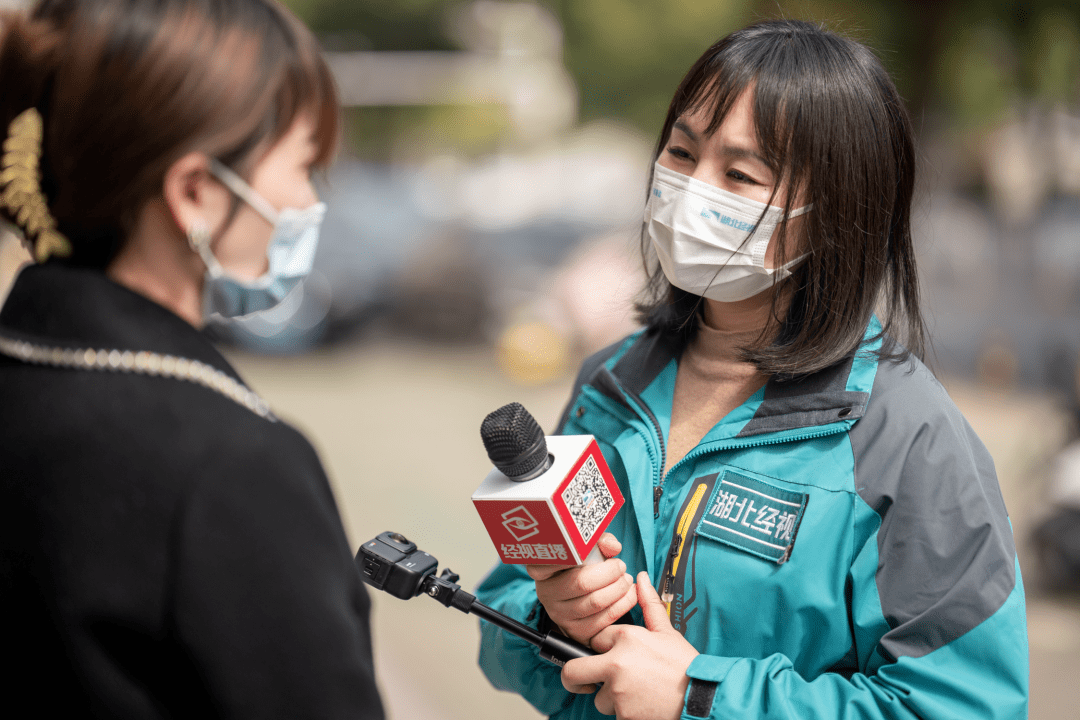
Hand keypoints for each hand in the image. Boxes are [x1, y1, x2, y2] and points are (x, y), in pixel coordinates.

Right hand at [526, 533, 636, 645]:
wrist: (579, 591)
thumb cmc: (582, 564)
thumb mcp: (586, 547)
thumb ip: (599, 541)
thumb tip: (613, 547)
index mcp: (541, 569)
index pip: (555, 560)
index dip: (577, 555)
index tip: (597, 551)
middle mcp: (546, 594)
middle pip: (581, 583)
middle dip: (609, 573)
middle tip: (621, 565)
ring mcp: (559, 615)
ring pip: (595, 603)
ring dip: (618, 589)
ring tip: (627, 579)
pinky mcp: (575, 631)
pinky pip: (603, 621)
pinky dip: (622, 605)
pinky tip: (629, 594)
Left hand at [560, 571, 698, 719]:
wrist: (702, 699)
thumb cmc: (686, 666)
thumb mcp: (667, 632)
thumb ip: (649, 604)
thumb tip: (641, 579)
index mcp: (626, 638)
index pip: (595, 639)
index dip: (603, 647)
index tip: (612, 653)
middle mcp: (616, 664)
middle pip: (573, 672)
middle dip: (576, 676)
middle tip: (585, 681)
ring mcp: (617, 693)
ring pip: (598, 697)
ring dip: (611, 697)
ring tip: (637, 692)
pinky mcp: (623, 716)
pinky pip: (614, 714)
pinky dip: (625, 712)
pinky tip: (643, 704)